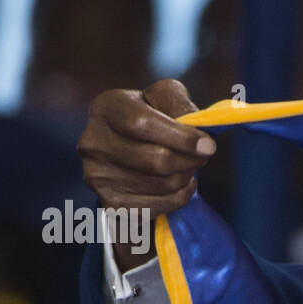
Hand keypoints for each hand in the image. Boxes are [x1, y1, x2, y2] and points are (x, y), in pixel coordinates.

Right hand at [78, 79, 215, 266]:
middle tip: (203, 156)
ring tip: (190, 167)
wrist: (125, 148)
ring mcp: (98, 176)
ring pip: (163, 185)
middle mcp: (93, 143)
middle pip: (157, 160)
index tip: (208, 145)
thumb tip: (199, 130)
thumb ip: (179, 103)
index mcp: (106, 109)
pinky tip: (181, 184)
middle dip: (190, 160)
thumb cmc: (149, 117)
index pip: (143, 124)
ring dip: (187, 177)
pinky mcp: (110, 204)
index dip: (181, 137)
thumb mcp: (162, 96)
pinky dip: (179, 197)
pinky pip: (159, 207)